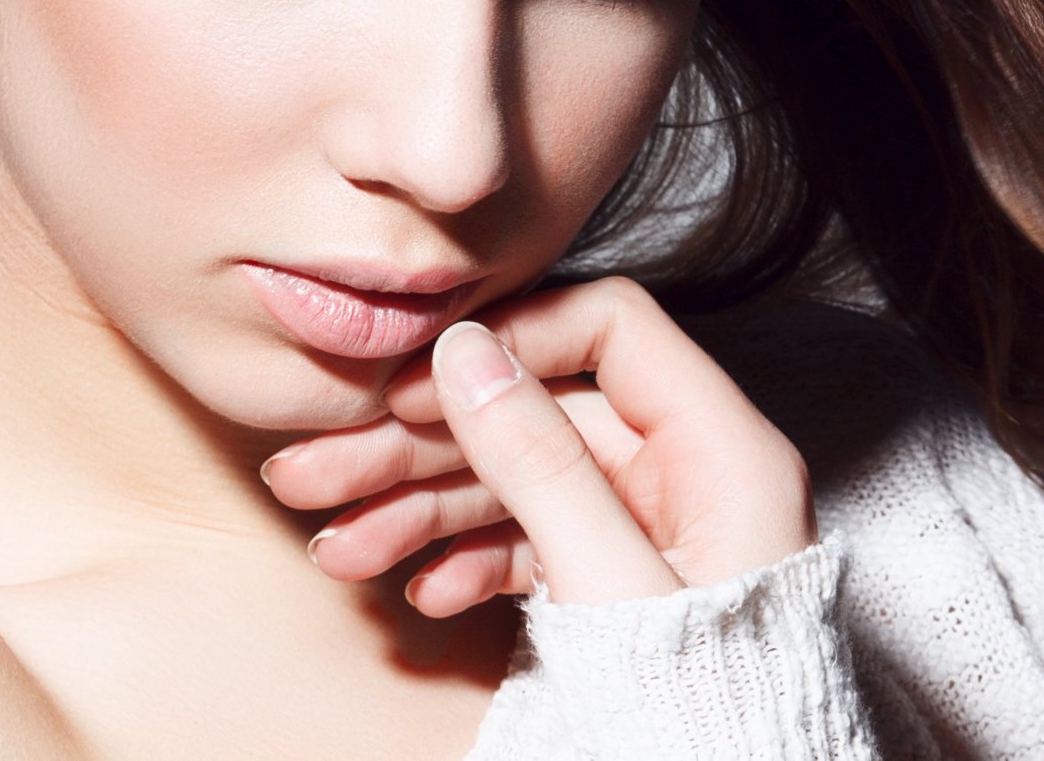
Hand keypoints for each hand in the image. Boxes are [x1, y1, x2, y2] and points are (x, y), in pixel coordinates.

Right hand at [257, 275, 816, 613]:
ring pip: (518, 483)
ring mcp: (650, 533)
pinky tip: (423, 591)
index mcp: (722, 450)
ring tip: (340, 546)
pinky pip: (531, 546)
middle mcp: (688, 477)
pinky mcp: (618, 586)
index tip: (414, 382)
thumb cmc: (708, 715)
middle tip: (321, 471)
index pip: (608, 329)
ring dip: (421, 508)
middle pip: (539, 413)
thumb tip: (466, 352)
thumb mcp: (612, 584)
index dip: (507, 344)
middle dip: (423, 443)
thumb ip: (540, 463)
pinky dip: (468, 561)